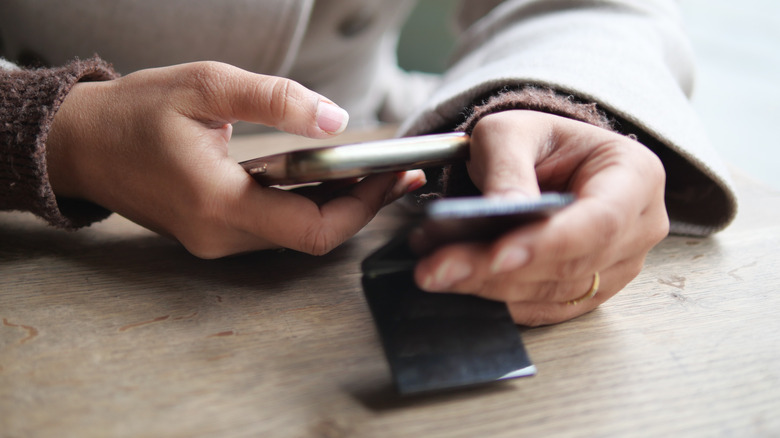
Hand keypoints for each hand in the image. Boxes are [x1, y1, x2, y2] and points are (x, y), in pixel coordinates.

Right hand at [46, 61, 424, 257]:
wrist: (81, 145)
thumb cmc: (133, 112)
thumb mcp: (205, 86)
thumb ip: (276, 100)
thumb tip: (336, 120)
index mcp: (219, 204)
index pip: (314, 228)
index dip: (363, 205)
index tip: (392, 175)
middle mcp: (220, 235)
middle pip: (313, 236)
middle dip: (361, 206)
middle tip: (396, 172)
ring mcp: (216, 240)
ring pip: (296, 233)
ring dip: (337, 205)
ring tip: (371, 170)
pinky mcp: (214, 232)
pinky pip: (275, 226)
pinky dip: (307, 203)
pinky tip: (327, 176)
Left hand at [413, 110, 668, 325]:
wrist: (549, 162)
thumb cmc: (538, 141)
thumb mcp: (514, 132)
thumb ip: (509, 168)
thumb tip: (501, 212)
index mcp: (635, 176)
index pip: (600, 220)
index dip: (550, 243)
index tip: (498, 256)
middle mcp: (638, 228)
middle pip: (571, 264)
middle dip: (499, 271)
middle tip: (438, 268)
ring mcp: (618, 267)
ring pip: (553, 293)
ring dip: (488, 288)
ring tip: (434, 271)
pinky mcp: (590, 292)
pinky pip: (544, 308)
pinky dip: (498, 300)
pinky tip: (457, 283)